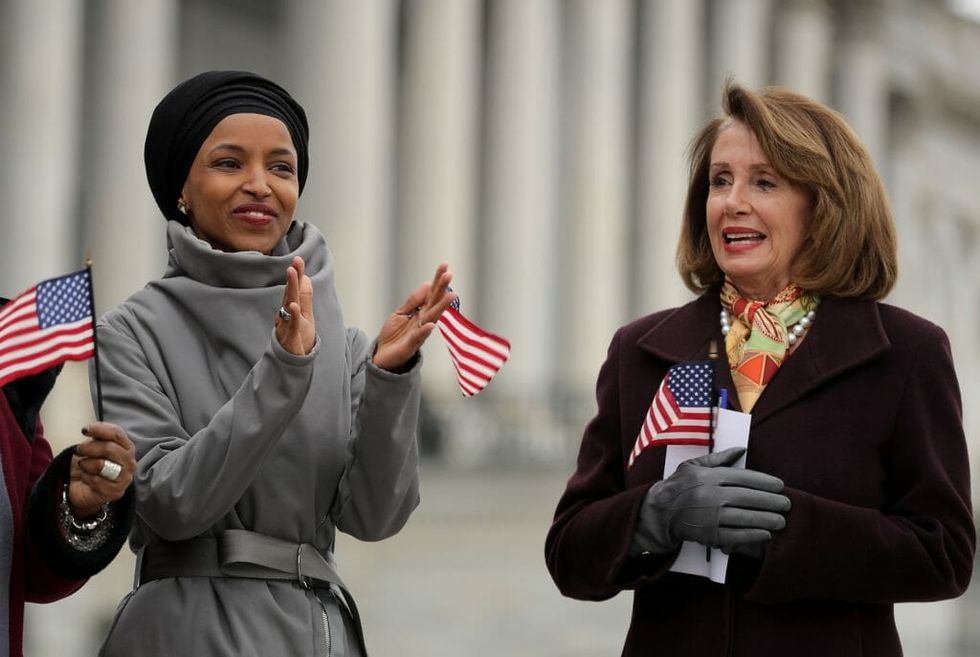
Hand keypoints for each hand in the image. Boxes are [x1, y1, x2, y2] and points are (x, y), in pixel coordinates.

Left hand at [70, 422, 136, 518]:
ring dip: (86, 464)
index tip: (85, 430)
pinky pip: (95, 481)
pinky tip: (86, 478)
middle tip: (79, 450)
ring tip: (83, 466)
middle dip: (89, 448)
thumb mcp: (94, 446)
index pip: (117, 434)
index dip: (100, 429)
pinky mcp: (116, 492)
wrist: (85, 488)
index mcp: (127, 448)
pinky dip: (85, 477)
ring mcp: (124, 478)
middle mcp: (130, 462)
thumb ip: (98, 437)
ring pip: (101, 465)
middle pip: (109, 448)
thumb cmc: (91, 465)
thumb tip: (90, 429)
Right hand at [274, 256, 315, 354]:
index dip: (297, 274)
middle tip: (294, 263)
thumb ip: (305, 297)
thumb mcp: (305, 314)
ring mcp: (287, 324)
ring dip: (291, 290)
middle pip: (290, 293)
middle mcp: (287, 314)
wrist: (293, 360)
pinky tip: (294, 306)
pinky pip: (291, 324)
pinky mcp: (290, 336)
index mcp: (292, 307)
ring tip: (292, 274)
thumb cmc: (298, 335)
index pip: (294, 289)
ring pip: (289, 305)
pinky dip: (293, 315)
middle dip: (293, 278)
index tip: (298, 259)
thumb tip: (306, 277)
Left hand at [373, 263, 456, 371]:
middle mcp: (423, 321)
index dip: (437, 280)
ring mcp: (419, 333)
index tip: (445, 266)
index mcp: (421, 312)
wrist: (382, 356)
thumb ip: (414, 301)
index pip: (432, 294)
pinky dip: (425, 331)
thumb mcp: (401, 313)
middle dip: (442, 289)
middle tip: (449, 275)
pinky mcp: (410, 346)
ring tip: (450, 295)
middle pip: (434, 303)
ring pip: (431, 318)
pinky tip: (431, 324)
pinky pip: (418, 337)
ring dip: (441, 307)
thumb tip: (427, 284)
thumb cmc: (394, 335)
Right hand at [632, 447, 790, 554]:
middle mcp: (711, 495)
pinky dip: (752, 535)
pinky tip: (765, 533)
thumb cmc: (679, 486)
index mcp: (709, 476)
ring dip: (767, 520)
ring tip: (782, 521)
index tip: (780, 486)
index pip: (744, 477)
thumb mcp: (694, 465)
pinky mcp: (709, 534)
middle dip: (771, 502)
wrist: (660, 512)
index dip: (765, 482)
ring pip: (745, 517)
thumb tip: (741, 449)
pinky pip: (736, 535)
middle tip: (786, 504)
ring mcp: (710, 516)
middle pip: (749, 498)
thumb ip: (719, 458)